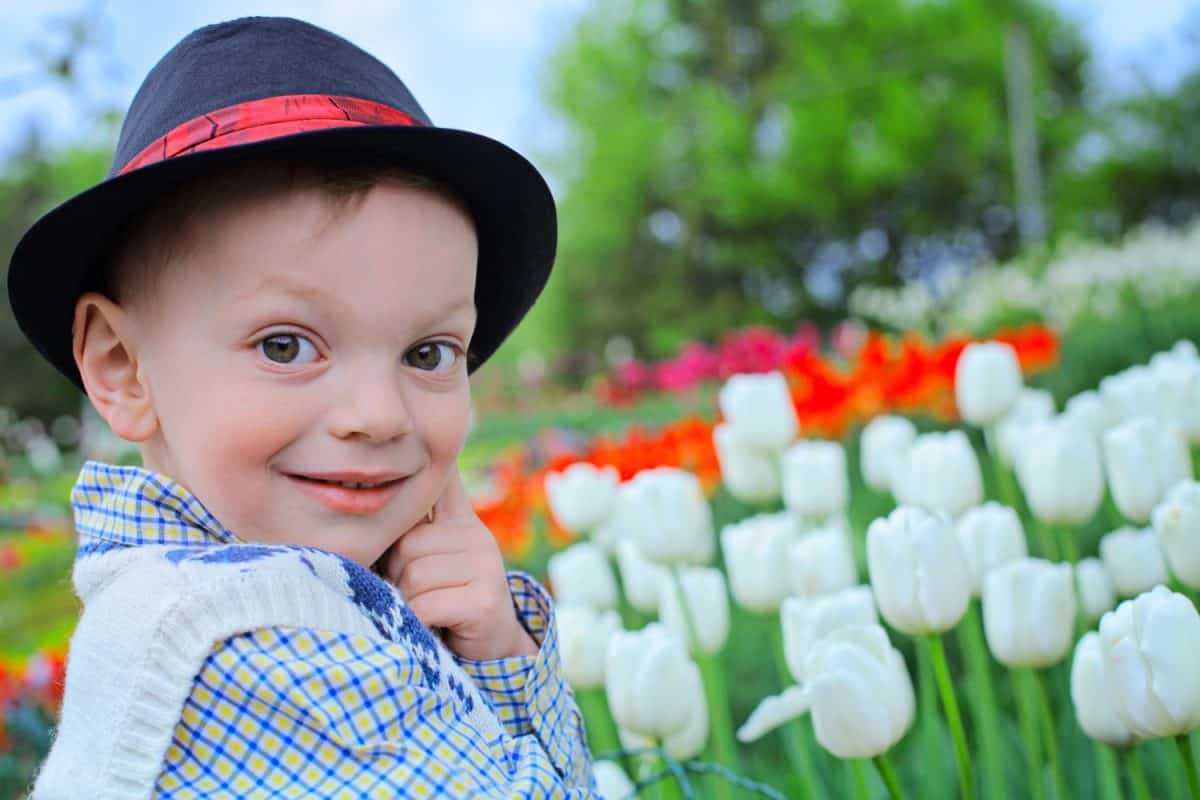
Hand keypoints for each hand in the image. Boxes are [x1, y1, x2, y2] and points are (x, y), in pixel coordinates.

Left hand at [378, 467, 538, 660]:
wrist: (491, 648)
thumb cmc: (446, 601)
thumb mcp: (433, 561)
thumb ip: (413, 533)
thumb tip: (372, 497)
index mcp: (460, 522)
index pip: (444, 484)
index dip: (431, 464)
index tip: (419, 432)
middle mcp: (476, 536)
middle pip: (409, 544)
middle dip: (399, 575)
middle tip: (415, 593)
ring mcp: (485, 566)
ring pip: (415, 576)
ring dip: (409, 601)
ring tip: (427, 609)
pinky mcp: (485, 599)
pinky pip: (426, 605)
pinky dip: (418, 621)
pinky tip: (433, 625)